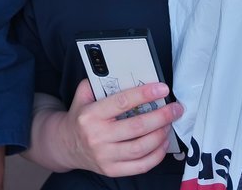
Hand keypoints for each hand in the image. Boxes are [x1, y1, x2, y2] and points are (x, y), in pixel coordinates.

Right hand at [57, 79, 181, 176]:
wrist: (65, 146)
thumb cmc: (80, 118)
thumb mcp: (81, 97)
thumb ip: (95, 83)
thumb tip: (117, 71)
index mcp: (91, 115)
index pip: (122, 103)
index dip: (144, 94)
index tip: (162, 89)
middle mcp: (98, 137)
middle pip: (137, 127)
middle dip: (162, 116)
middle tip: (176, 108)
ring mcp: (105, 156)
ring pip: (141, 147)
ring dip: (161, 135)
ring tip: (170, 124)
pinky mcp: (112, 171)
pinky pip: (141, 166)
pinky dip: (157, 155)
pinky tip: (163, 142)